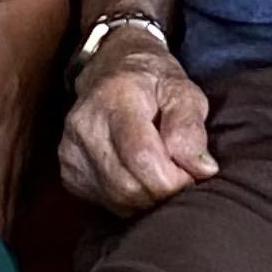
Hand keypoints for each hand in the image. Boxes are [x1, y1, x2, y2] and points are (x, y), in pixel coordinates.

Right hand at [59, 26, 217, 215]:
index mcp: (114, 99)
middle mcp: (84, 126)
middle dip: (164, 191)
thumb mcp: (182, 89)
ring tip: (162, 174)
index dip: (173, 178)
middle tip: (181, 176)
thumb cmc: (152, 80)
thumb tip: (202, 169)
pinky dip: (131, 199)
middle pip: (128, 186)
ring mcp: (71, 151)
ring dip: (149, 197)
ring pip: (118, 200)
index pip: (141, 156)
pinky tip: (140, 176)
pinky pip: (107, 202)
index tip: (192, 173)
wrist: (109, 68)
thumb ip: (191, 127)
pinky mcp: (69, 172)